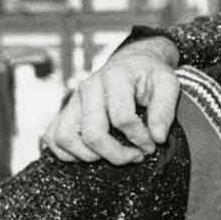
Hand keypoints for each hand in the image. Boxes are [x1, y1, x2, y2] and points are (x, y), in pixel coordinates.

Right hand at [43, 37, 181, 163]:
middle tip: (135, 156)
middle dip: (116, 154)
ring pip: (65, 137)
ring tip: (112, 155)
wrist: (132, 63)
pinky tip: (92, 153)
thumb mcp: (168, 84)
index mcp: (114, 78)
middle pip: (93, 133)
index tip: (152, 145)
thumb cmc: (149, 75)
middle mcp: (88, 87)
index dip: (140, 139)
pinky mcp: (65, 110)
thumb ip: (165, 110)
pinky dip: (67, 153)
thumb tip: (157, 138)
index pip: (122, 119)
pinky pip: (52, 137)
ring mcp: (72, 99)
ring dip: (89, 156)